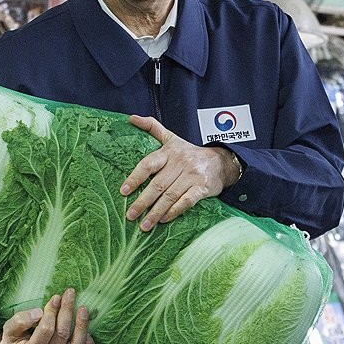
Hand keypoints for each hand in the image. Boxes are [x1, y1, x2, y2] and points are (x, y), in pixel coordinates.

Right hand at [0, 288, 95, 343]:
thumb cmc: (13, 343)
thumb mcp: (8, 331)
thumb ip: (19, 321)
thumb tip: (38, 313)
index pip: (45, 330)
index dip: (51, 312)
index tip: (55, 297)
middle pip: (62, 334)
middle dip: (67, 311)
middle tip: (70, 294)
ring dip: (82, 326)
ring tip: (83, 308)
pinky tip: (88, 333)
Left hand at [122, 115, 238, 231]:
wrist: (220, 162)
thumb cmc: (190, 153)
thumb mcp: (172, 138)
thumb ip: (152, 127)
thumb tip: (131, 118)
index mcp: (169, 151)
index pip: (148, 164)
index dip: (135, 177)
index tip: (123, 191)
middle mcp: (180, 163)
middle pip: (158, 185)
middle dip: (143, 202)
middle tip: (130, 215)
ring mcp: (192, 176)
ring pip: (170, 196)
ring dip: (156, 212)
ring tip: (144, 225)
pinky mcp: (202, 188)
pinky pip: (186, 201)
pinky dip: (174, 211)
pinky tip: (164, 220)